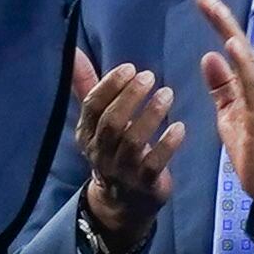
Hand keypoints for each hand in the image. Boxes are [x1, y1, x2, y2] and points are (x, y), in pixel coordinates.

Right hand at [68, 48, 179, 253]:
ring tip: (167, 93)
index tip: (129, 68)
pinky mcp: (144, 184)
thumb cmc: (113, 148)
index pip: (92, 107)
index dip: (109, 85)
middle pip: (111, 123)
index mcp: (86, 134)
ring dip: (150, 115)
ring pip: (132, 142)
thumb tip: (73, 52)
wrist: (124, 201)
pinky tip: (180, 127)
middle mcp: (100, 153)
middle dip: (130, 97)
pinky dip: (167, 144)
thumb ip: (87, 86)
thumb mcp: (97, 120)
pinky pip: (154, 164)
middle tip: (149, 77)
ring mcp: (122, 171)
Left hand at [194, 0, 253, 222]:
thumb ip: (222, 86)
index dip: (220, 23)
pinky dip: (244, 66)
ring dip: (233, 37)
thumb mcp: (230, 113)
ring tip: (216, 14)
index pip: (234, 48)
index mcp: (252, 84)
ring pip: (249, 62)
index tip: (202, 0)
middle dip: (223, 21)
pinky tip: (233, 49)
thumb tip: (209, 56)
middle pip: (242, 46)